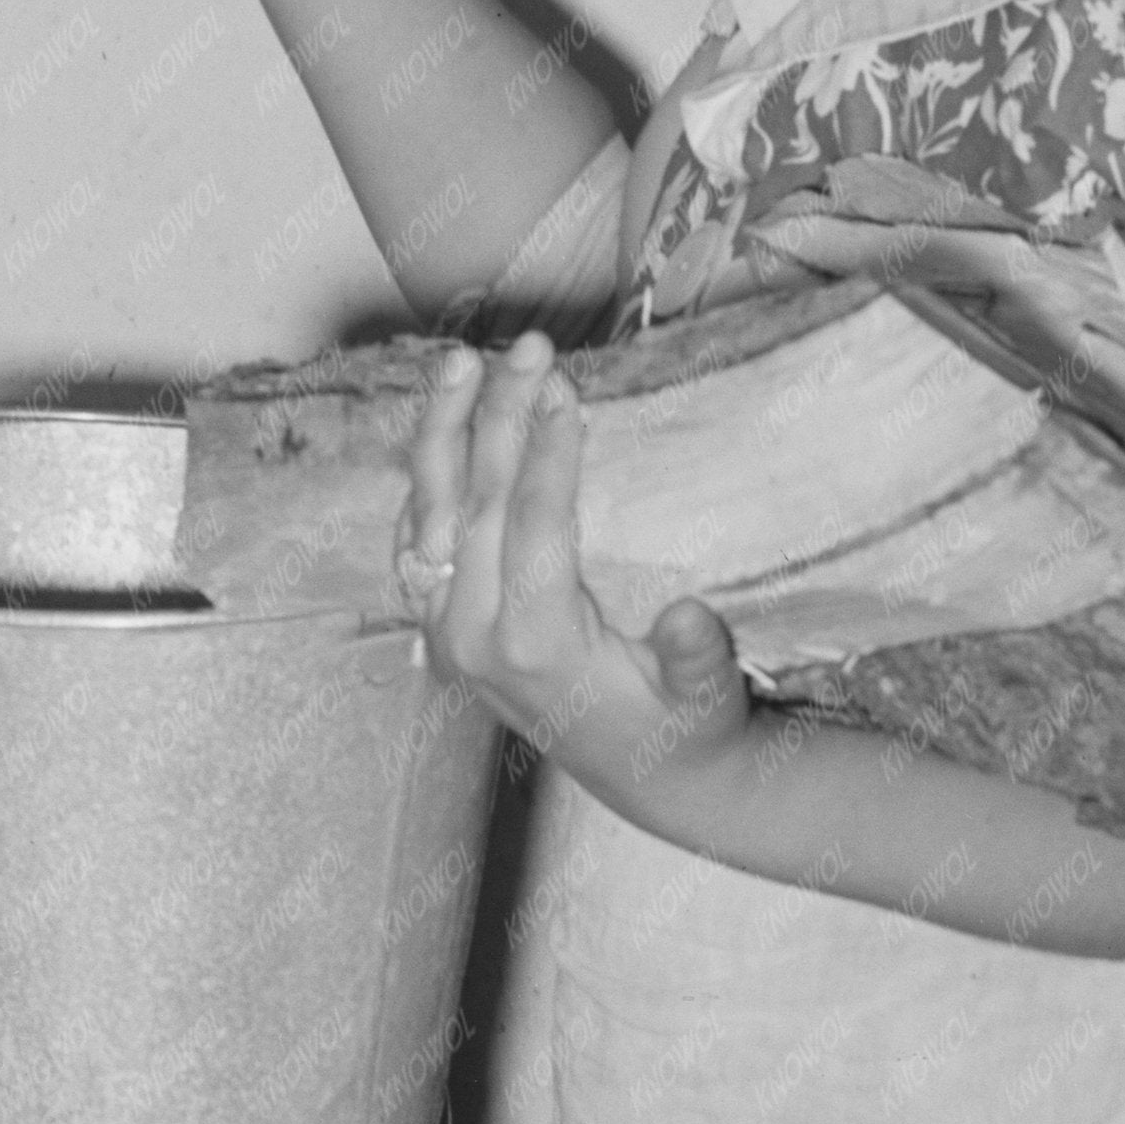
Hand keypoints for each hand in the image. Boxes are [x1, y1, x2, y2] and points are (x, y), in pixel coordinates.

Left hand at [396, 337, 751, 828]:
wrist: (643, 778)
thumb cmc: (684, 727)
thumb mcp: (707, 703)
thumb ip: (698, 662)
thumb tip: (691, 619)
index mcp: (535, 648)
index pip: (531, 527)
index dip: (546, 452)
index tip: (563, 383)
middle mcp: (473, 637)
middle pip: (475, 505)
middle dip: (500, 416)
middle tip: (530, 346)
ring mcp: (444, 631)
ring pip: (428, 513)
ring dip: (444, 431)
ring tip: (463, 360)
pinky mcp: (437, 624)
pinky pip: (416, 538)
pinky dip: (427, 476)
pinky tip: (444, 422)